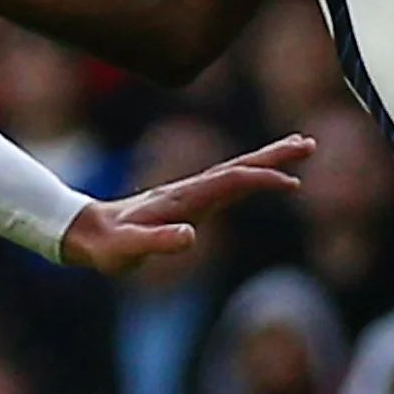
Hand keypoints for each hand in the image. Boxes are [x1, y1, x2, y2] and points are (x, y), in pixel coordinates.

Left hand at [55, 136, 315, 276]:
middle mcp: (190, 190)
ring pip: (235, 171)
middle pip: (239, 167)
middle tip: (308, 143)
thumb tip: (191, 236)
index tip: (292, 182)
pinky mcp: (187, 202)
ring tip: (298, 149)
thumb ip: (156, 243)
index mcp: (183, 198)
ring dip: (267, 160)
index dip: (260, 179)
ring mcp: (189, 194)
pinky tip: (258, 177)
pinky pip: (226, 183)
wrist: (84, 232)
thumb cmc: (107, 247)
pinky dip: (249, 176)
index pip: (230, 182)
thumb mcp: (128, 251)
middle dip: (274, 156)